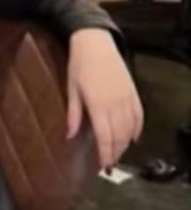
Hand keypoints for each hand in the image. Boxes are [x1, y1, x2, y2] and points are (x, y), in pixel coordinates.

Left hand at [66, 28, 142, 169]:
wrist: (95, 42)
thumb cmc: (79, 65)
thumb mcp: (71, 89)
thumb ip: (73, 114)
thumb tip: (69, 136)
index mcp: (98, 105)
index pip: (104, 137)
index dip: (105, 154)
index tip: (103, 166)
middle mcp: (115, 105)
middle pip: (119, 137)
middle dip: (115, 153)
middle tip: (109, 163)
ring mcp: (127, 99)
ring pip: (130, 129)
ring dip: (125, 144)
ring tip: (118, 153)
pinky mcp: (133, 92)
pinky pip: (139, 116)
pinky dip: (137, 129)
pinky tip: (133, 138)